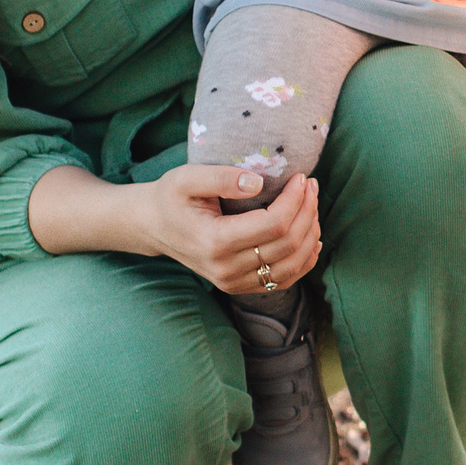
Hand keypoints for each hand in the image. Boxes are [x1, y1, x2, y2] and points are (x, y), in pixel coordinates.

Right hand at [136, 166, 322, 292]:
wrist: (154, 227)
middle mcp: (226, 269)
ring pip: (292, 264)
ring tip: (312, 204)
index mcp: (215, 242)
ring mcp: (234, 283)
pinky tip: (311, 236)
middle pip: (287, 244)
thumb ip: (221, 177)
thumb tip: (259, 183)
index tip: (302, 177)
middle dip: (307, 211)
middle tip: (311, 185)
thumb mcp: (186, 177)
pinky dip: (305, 259)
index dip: (296, 201)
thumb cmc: (171, 197)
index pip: (274, 225)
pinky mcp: (240, 287)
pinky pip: (284, 279)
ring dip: (310, 233)